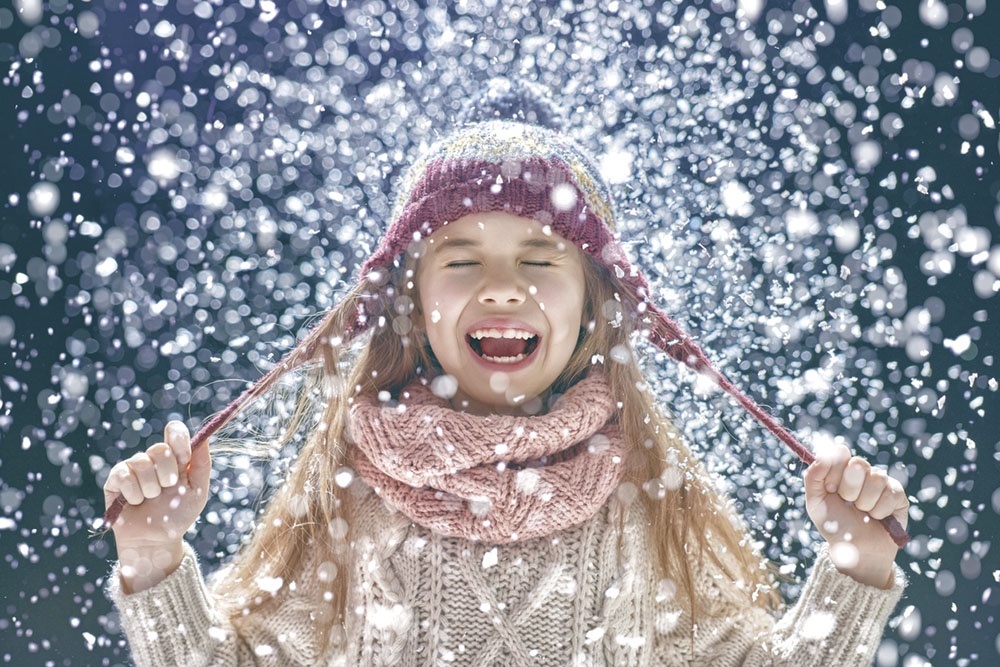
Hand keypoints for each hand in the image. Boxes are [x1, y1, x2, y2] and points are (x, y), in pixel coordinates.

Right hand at [103, 421, 210, 591]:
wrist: (155, 541)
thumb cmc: (177, 515)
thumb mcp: (198, 491)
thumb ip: (202, 464)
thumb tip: (204, 437)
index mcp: (175, 457)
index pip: (175, 432)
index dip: (179, 440)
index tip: (184, 457)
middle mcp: (153, 459)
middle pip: (159, 448)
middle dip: (168, 472)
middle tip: (168, 487)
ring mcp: (133, 468)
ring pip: (141, 462)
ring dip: (151, 487)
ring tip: (151, 499)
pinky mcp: (115, 480)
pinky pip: (123, 475)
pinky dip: (134, 493)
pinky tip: (135, 502)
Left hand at [803, 443, 908, 588]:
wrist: (857, 550)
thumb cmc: (835, 525)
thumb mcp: (816, 502)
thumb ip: (813, 477)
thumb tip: (822, 456)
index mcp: (841, 470)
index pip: (840, 453)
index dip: (834, 471)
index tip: (830, 489)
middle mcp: (862, 472)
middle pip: (858, 464)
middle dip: (849, 489)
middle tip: (847, 503)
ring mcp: (881, 482)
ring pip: (876, 478)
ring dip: (865, 502)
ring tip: (863, 512)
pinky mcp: (898, 495)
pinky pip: (891, 493)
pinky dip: (880, 511)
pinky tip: (877, 517)